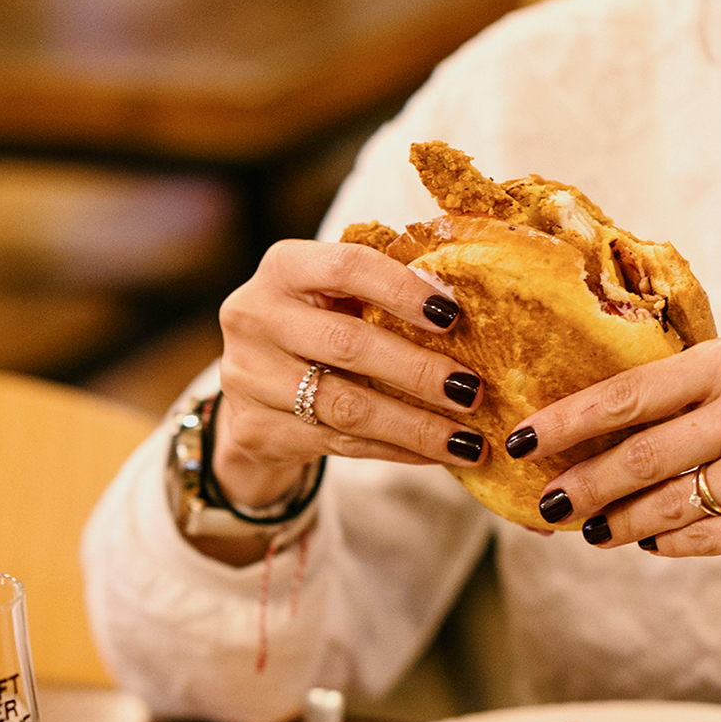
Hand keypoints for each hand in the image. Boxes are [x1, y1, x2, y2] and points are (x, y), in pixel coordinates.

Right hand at [209, 236, 487, 513]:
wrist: (251, 386)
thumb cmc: (315, 325)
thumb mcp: (336, 294)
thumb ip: (384, 288)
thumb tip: (460, 301)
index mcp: (282, 269)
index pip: (346, 267)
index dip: (402, 289)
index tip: (453, 316)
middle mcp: (255, 317)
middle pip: (347, 345)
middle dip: (418, 371)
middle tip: (471, 391)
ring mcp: (249, 377)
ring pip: (346, 407)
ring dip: (415, 425)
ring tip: (467, 440)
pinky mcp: (256, 430)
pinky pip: (341, 445)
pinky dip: (397, 451)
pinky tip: (436, 454)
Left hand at [507, 334, 720, 577]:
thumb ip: (682, 390)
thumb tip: (584, 427)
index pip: (627, 393)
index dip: (564, 420)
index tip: (520, 438)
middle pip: (634, 456)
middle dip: (578, 485)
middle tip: (545, 503)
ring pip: (658, 506)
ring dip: (613, 523)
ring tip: (591, 528)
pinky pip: (693, 540)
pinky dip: (662, 541)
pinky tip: (648, 537)